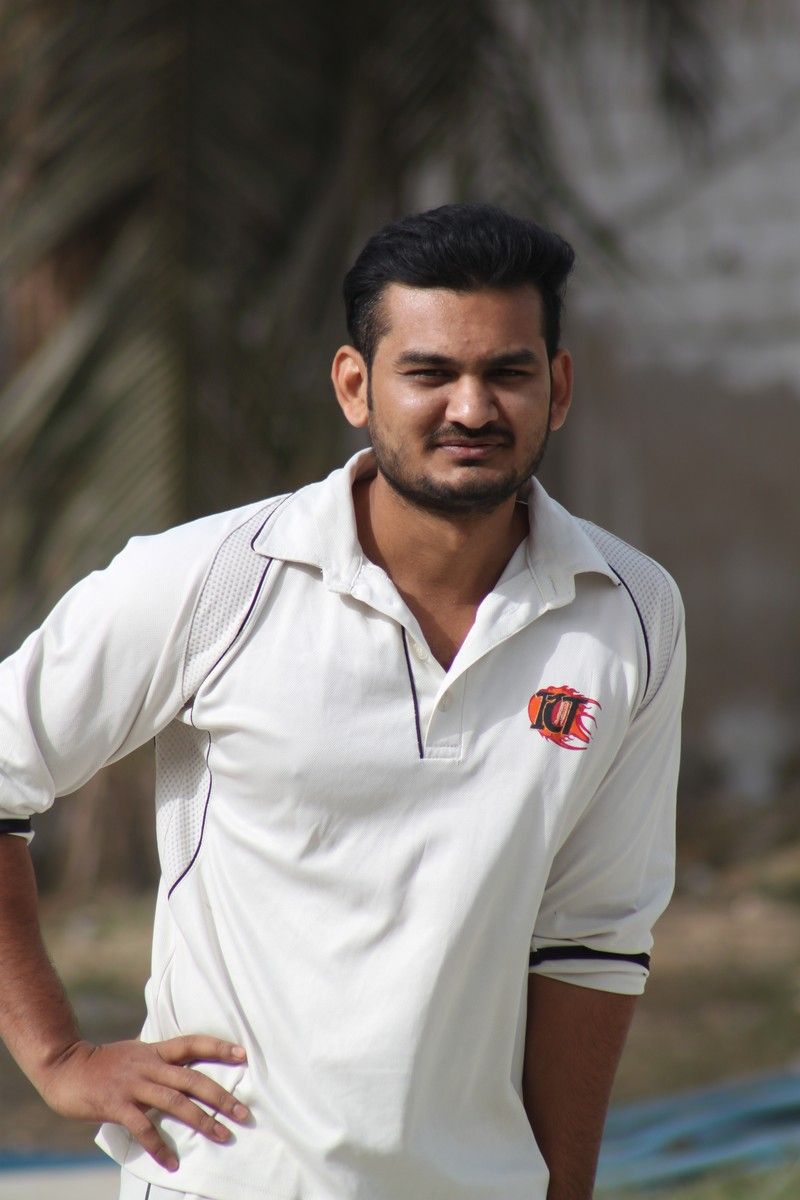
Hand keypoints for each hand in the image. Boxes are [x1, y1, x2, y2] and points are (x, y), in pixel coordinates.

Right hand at [38, 1035, 249, 1171]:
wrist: (66, 1067)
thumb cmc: (105, 1063)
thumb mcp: (136, 1052)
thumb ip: (159, 1059)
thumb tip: (184, 1069)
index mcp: (155, 1051)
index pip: (193, 1043)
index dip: (218, 1047)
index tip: (243, 1054)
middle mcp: (149, 1065)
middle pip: (192, 1078)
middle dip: (220, 1096)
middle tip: (243, 1112)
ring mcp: (134, 1085)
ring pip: (175, 1102)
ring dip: (201, 1120)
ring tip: (221, 1135)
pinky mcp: (117, 1105)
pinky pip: (144, 1128)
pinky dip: (160, 1146)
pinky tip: (172, 1162)